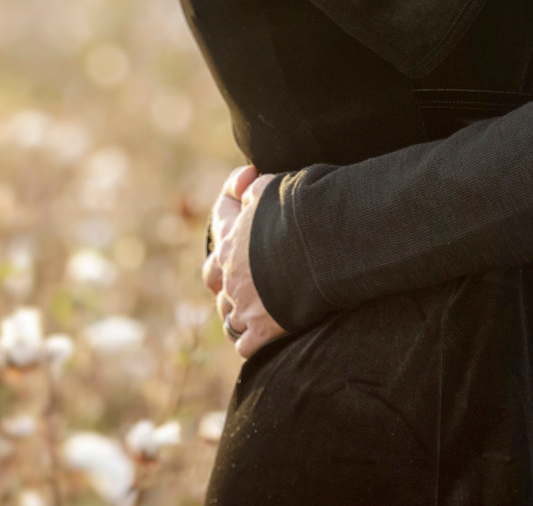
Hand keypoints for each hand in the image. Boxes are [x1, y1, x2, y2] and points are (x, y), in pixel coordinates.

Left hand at [201, 167, 285, 359]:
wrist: (318, 247)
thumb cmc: (296, 212)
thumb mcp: (270, 188)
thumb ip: (253, 189)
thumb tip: (246, 187)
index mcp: (230, 242)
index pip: (218, 234)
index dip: (227, 231)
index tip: (240, 229)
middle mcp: (231, 277)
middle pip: (213, 282)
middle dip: (224, 283)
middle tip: (240, 282)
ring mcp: (244, 306)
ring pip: (228, 318)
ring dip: (238, 314)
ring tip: (252, 313)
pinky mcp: (262, 330)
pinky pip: (245, 345)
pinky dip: (251, 343)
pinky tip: (260, 338)